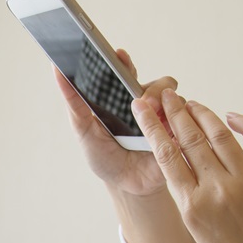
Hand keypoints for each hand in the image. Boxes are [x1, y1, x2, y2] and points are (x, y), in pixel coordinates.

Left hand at [55, 50, 175, 197]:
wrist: (124, 187)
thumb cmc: (105, 157)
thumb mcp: (84, 130)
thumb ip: (74, 102)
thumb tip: (56, 71)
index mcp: (124, 99)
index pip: (127, 73)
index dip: (125, 62)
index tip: (118, 55)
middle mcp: (148, 105)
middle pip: (160, 84)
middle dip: (153, 88)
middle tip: (140, 100)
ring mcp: (164, 119)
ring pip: (175, 100)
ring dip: (165, 105)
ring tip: (152, 116)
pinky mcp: (177, 136)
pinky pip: (186, 124)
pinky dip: (179, 124)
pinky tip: (169, 132)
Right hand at [131, 89, 242, 242]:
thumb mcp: (199, 231)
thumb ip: (191, 195)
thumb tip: (187, 158)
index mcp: (193, 207)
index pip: (167, 155)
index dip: (154, 126)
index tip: (143, 106)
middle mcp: (219, 191)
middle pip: (191, 139)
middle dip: (177, 113)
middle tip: (167, 95)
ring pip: (221, 136)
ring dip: (205, 115)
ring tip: (192, 103)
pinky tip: (232, 117)